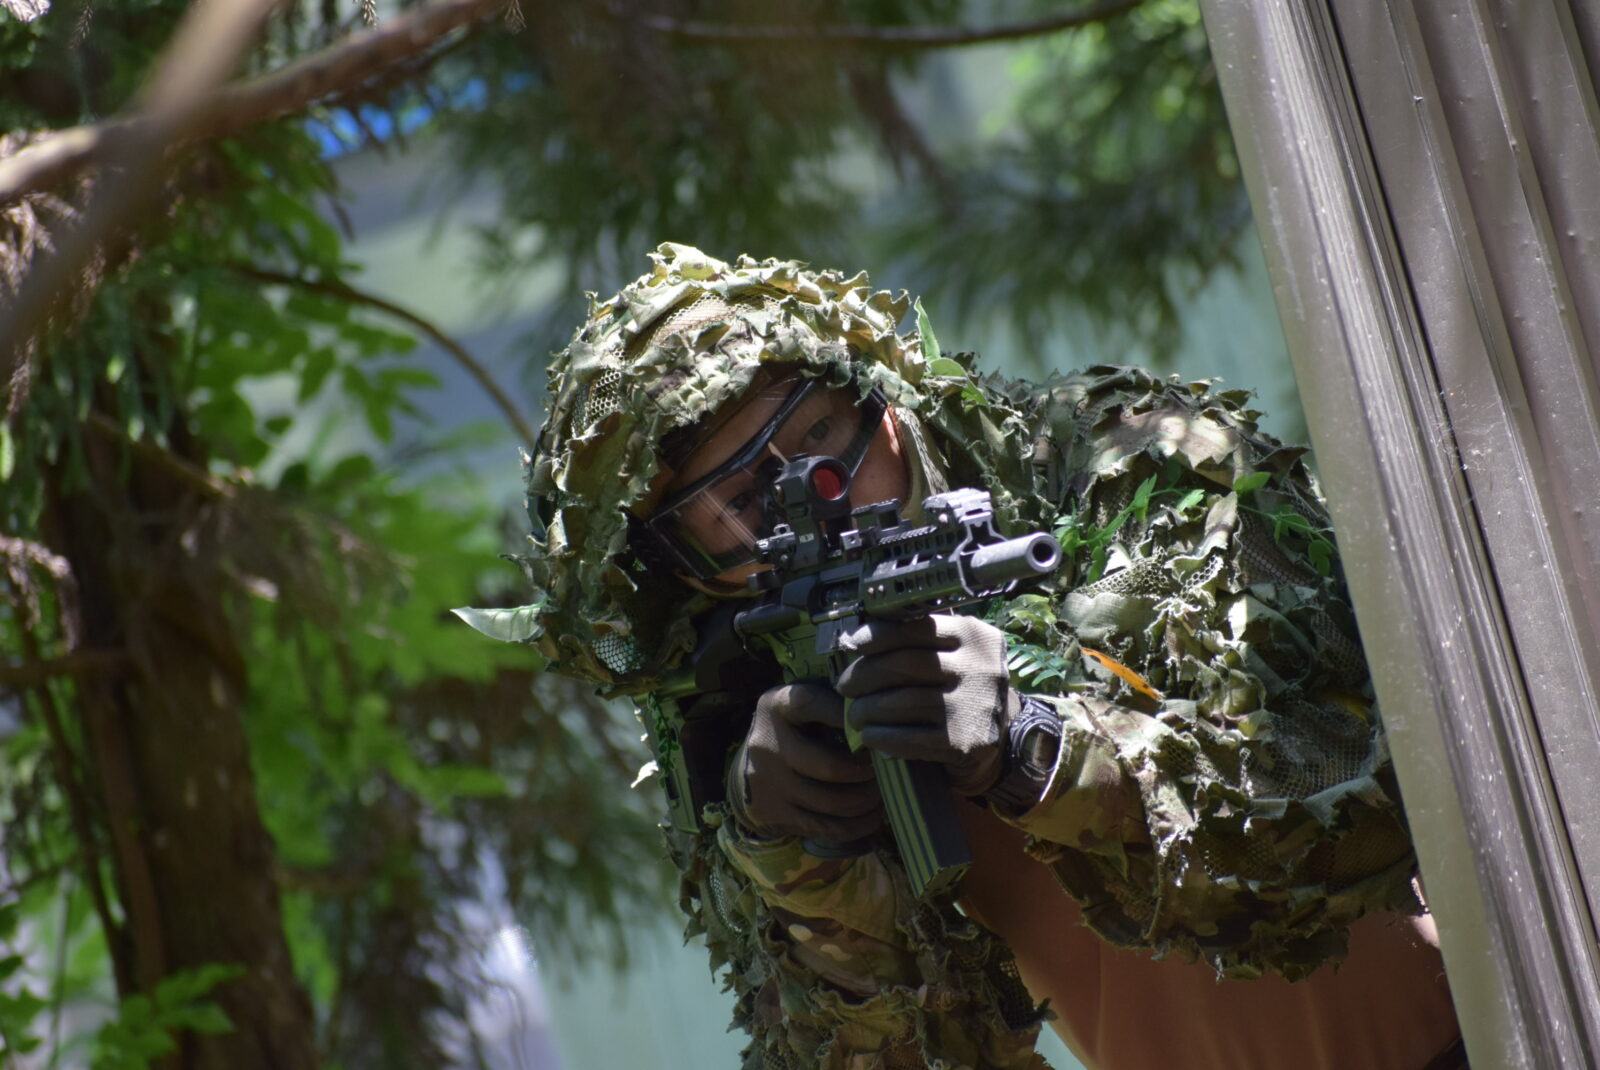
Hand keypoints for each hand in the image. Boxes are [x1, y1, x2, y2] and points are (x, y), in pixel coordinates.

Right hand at [728, 682, 882, 842]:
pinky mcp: (773, 815)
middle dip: (867, 772)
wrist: (752, 765)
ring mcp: (767, 784)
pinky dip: (857, 825)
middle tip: (881, 770)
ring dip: (866, 800)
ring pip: (832, 803)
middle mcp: (767, 745)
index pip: (811, 704)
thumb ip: (835, 704)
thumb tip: (879, 719)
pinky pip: (825, 828)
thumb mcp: (806, 705)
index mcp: (777, 706)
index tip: (872, 728)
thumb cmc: (796, 727)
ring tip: (879, 792)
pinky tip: (870, 815)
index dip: (846, 716)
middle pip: (830, 767)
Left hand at [835, 615, 1016, 795]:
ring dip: (868, 710)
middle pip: (905, 665)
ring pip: (903, 702)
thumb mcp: (955, 656)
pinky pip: (911, 738)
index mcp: (975, 636)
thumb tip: (857, 638)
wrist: (1002, 743)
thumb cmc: (961, 692)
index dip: (878, 635)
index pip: (917, 627)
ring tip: (855, 715)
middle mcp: (980, 666)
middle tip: (845, 687)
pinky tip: (871, 737)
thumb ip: (919, 643)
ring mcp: (975, 705)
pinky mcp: (966, 741)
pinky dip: (883, 737)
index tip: (852, 644)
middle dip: (865, 676)